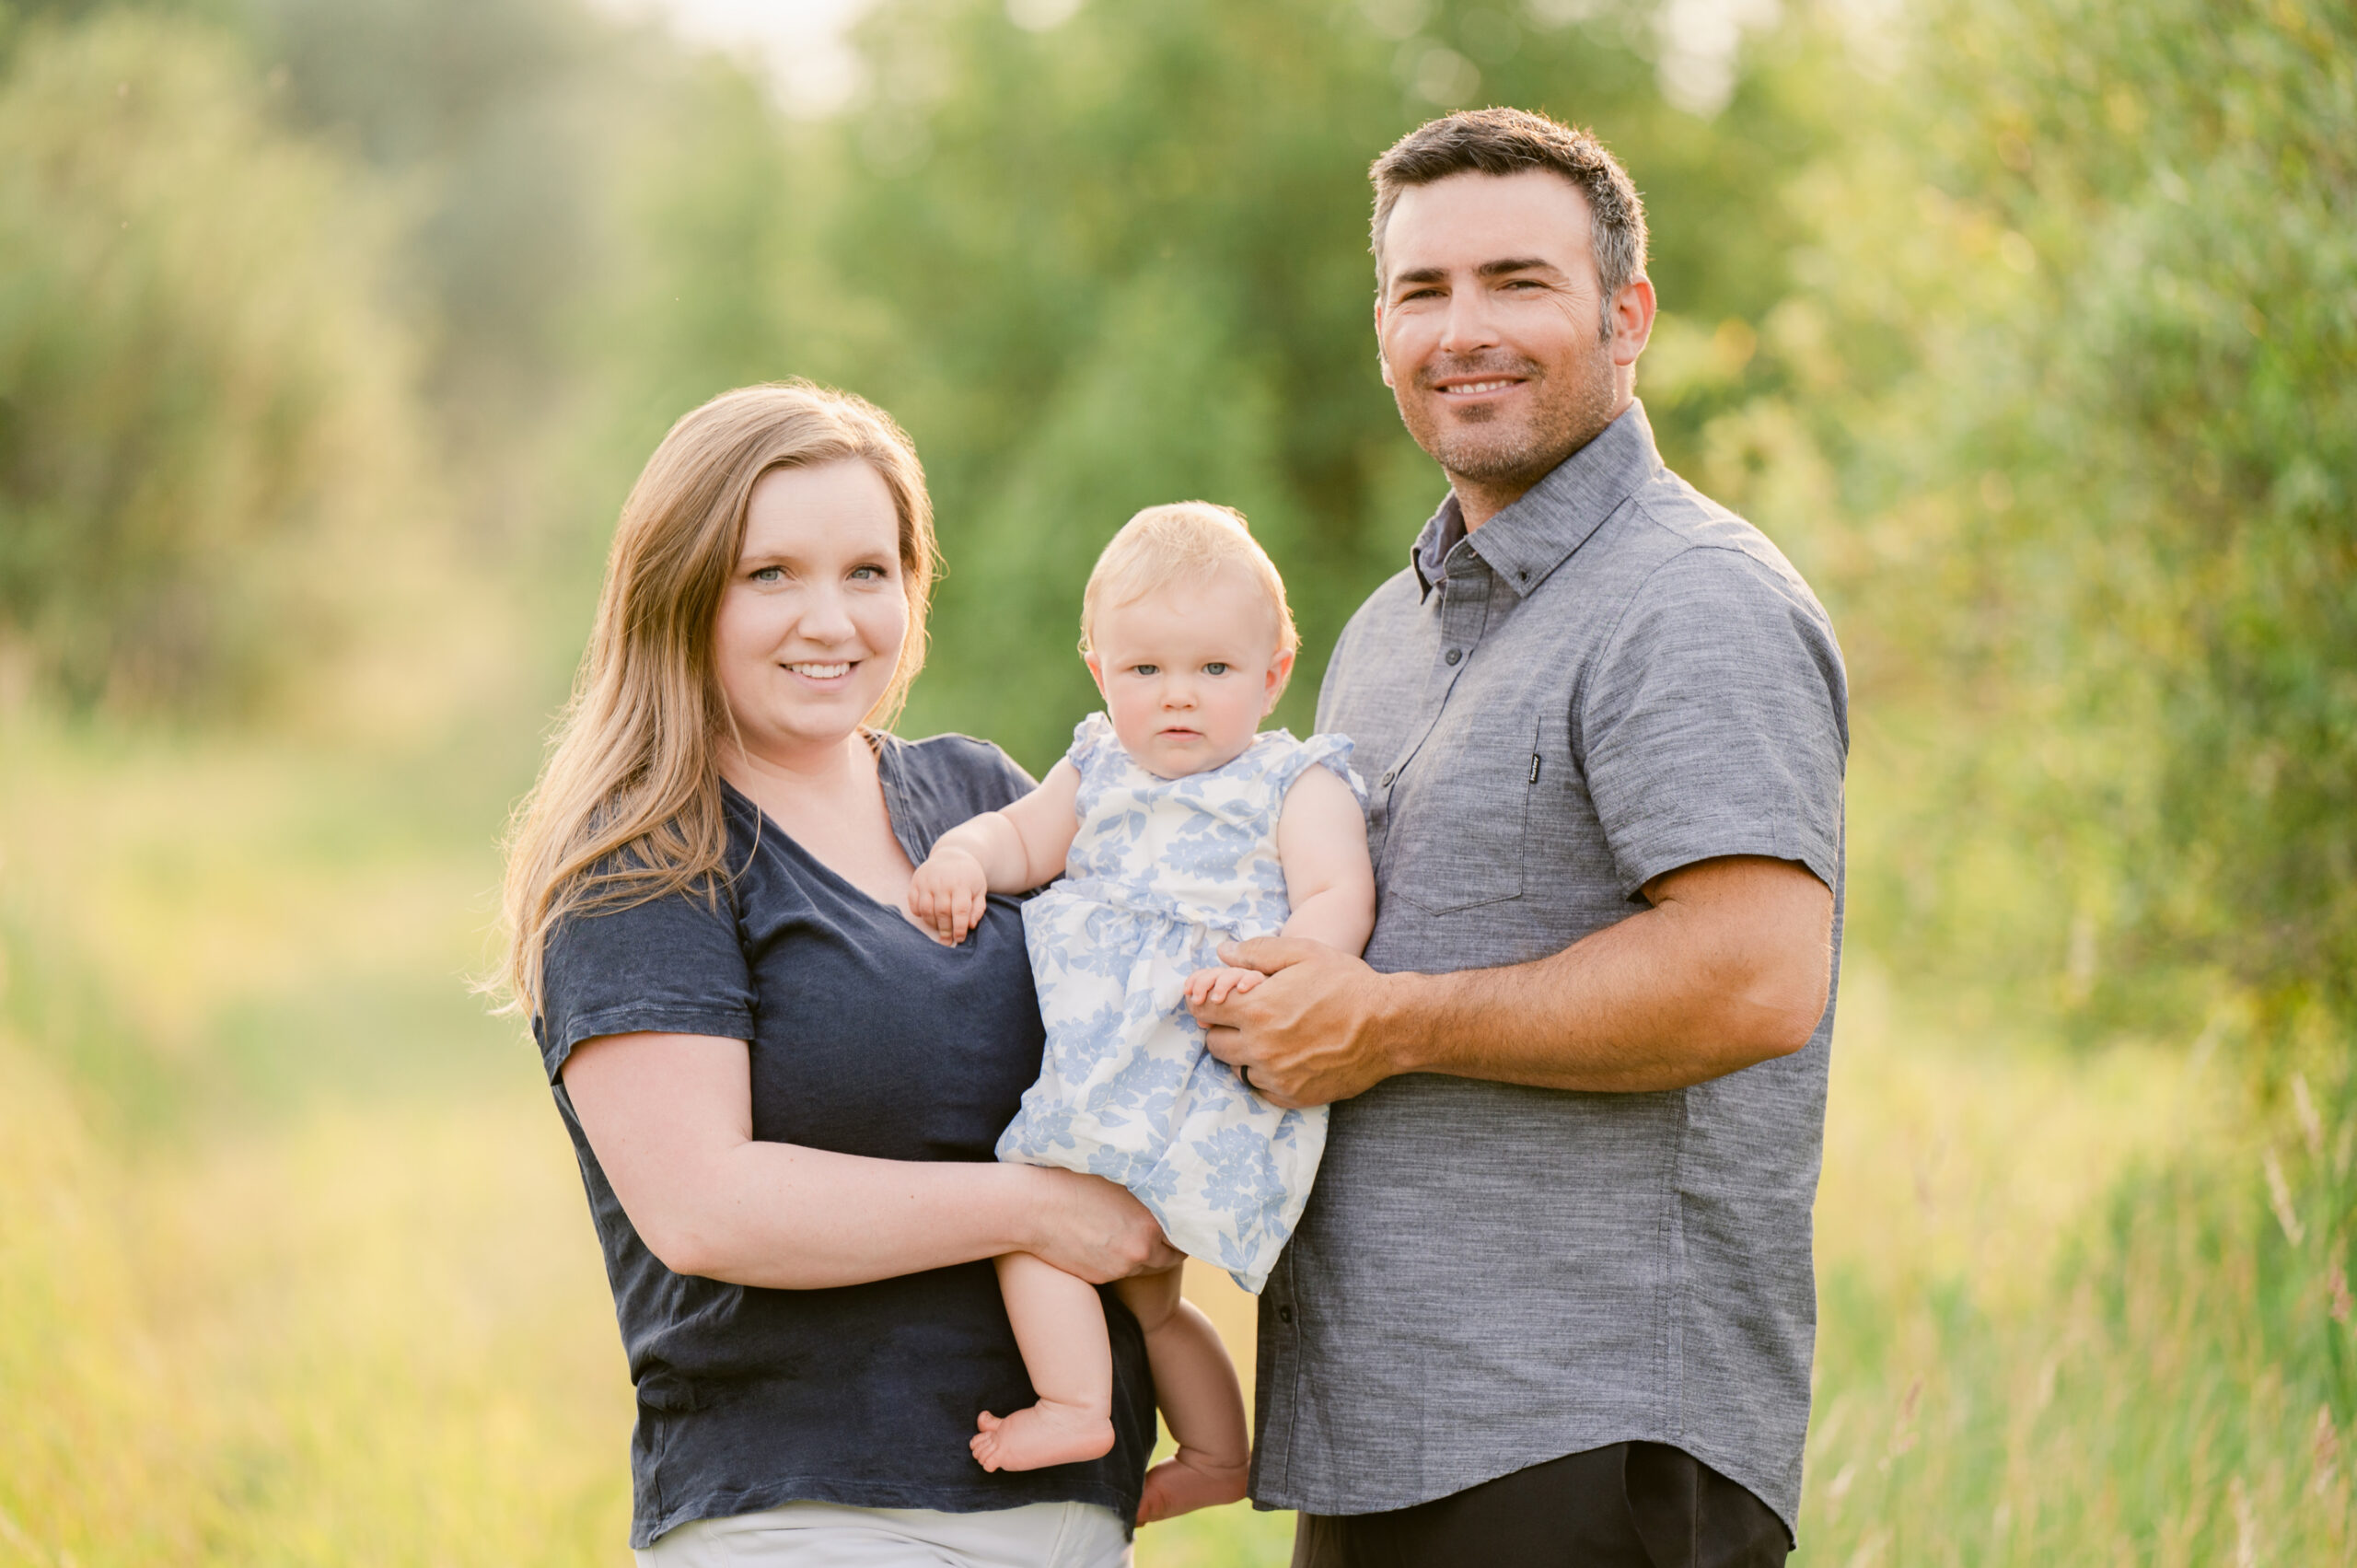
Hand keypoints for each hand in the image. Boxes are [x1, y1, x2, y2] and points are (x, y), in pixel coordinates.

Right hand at [908, 847, 988, 944]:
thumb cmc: (968, 877)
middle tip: (948, 940)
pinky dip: (919, 914)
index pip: (960, 910)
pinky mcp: (915, 881)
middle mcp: (942, 881)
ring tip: (939, 928)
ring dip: (932, 924)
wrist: (951, 855)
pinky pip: (913, 904)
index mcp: (961, 883)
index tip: (960, 939)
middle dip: (945, 930)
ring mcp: (927, 880)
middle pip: (942, 912)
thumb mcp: (979, 890)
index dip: (959, 928)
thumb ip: (977, 908)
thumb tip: (970, 926)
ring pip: (926, 910)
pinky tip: (928, 916)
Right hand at [1021, 1167, 1183, 1283]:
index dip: (1184, 1227)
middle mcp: (1139, 1251)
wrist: (1031, 1208)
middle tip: (1165, 1232)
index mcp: (1150, 1224)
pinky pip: (1121, 1271)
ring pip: (1146, 1266)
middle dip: (1169, 1246)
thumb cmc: (1073, 1181)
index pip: (1184, 1235)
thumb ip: (1148, 1191)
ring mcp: (1119, 1268)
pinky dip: (1122, 1259)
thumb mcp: (1120, 1178)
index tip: (1181, 1220)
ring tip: (1136, 1234)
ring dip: (1146, 1254)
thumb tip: (1170, 1193)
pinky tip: (1110, 1240)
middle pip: (1170, 1257)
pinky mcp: (1100, 1277)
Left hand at [1187, 937, 1400, 1109]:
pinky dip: (1264, 1074)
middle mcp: (1260, 1047)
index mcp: (1256, 1010)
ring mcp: (1276, 1076)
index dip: (1206, 1001)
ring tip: (1267, 1036)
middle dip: (1222, 1027)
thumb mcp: (1303, 953)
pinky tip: (1283, 1057)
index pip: (1203, 1010)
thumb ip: (1258, 951)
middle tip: (1245, 1017)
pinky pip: (1260, 1088)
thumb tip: (1222, 953)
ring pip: (1235, 1067)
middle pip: (1213, 1042)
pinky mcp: (1292, 1095)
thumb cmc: (1347, 984)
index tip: (1218, 999)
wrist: (1389, 1026)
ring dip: (1243, 1052)